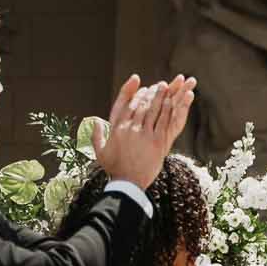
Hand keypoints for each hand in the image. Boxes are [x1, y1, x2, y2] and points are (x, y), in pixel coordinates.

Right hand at [96, 73, 197, 188]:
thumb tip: (95, 122)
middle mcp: (129, 129)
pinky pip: (162, 122)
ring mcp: (143, 135)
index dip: (130, 91)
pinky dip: (167, 110)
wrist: (128, 184)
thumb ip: (96, 136)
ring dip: (159, 97)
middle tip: (156, 85)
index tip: (137, 81)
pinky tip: (171, 102)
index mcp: (116, 129)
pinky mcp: (157, 142)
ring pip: (152, 110)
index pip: (124, 104)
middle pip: (140, 105)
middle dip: (149, 93)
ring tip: (165, 87)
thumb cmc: (114, 169)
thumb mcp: (100, 152)